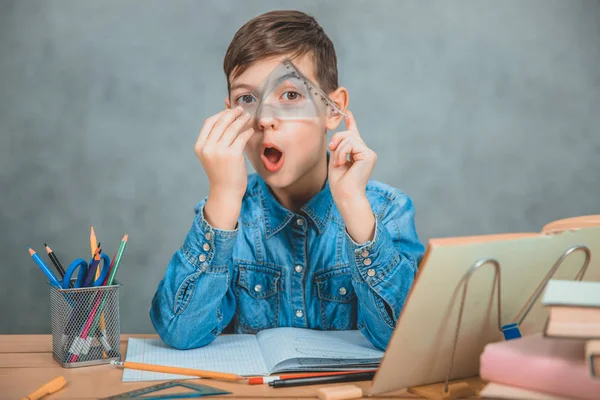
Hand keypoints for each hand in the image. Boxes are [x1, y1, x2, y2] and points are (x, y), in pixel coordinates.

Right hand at [194, 106, 254, 228]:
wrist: (225, 192)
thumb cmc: (221, 174)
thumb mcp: (212, 156)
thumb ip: (215, 140)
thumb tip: (227, 119)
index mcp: (200, 146)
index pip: (209, 123)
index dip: (221, 114)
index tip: (230, 110)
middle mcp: (208, 147)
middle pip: (221, 122)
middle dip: (233, 113)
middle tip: (242, 110)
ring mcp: (219, 151)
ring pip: (232, 128)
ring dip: (242, 120)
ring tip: (248, 117)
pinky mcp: (232, 155)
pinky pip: (241, 137)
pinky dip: (247, 132)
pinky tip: (251, 130)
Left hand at [328, 110, 376, 201]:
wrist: (345, 194)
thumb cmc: (339, 182)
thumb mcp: (335, 158)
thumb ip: (339, 145)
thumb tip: (341, 132)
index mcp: (356, 153)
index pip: (354, 135)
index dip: (351, 122)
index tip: (347, 113)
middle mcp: (365, 152)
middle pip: (348, 134)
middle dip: (337, 139)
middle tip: (331, 149)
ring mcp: (368, 153)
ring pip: (349, 138)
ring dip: (339, 150)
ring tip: (339, 164)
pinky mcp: (369, 155)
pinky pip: (351, 144)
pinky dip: (342, 153)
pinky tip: (343, 164)